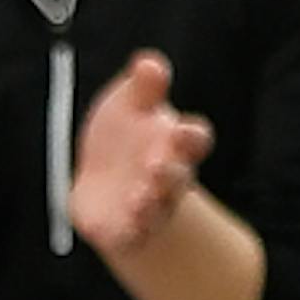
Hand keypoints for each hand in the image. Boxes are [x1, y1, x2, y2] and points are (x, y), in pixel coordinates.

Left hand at [70, 47, 212, 258]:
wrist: (104, 180)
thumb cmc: (127, 134)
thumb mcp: (131, 103)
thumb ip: (143, 86)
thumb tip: (149, 63)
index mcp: (175, 142)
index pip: (195, 139)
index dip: (190, 136)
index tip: (179, 130)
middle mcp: (167, 177)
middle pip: (178, 178)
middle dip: (170, 174)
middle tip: (155, 166)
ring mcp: (148, 205)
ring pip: (157, 209)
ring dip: (150, 205)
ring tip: (139, 198)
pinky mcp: (126, 229)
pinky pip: (132, 236)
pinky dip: (130, 234)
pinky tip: (122, 229)